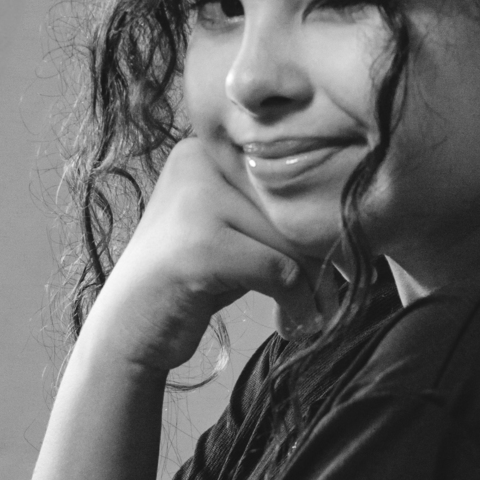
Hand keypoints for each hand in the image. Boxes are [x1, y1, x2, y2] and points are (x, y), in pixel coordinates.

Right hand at [80, 138, 335, 373]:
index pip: (287, 177)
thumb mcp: (234, 230)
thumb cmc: (192, 282)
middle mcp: (197, 162)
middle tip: (333, 294)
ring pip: (290, 239)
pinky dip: (296, 303)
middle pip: (290, 207)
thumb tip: (351, 214)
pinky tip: (290, 322)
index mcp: (205, 148)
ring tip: (313, 313)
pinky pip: (279, 271)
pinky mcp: (201, 246)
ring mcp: (195, 201)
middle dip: (321, 256)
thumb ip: (275, 211)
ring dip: (314, 286)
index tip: (338, 261)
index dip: (318, 221)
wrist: (128, 330)